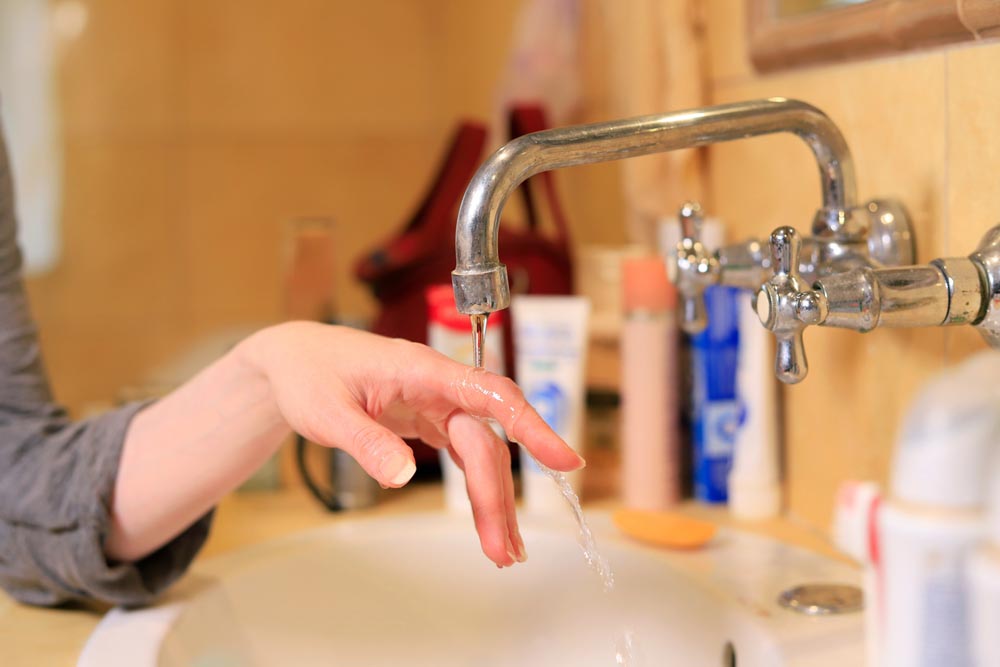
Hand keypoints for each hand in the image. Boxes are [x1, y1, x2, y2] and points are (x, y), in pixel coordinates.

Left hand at [243, 321, 584, 566]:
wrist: (293, 361)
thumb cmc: (309, 374)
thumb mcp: (326, 412)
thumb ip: (366, 442)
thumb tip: (404, 476)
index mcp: (422, 370)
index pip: (490, 395)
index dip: (532, 426)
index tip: (565, 460)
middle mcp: (438, 386)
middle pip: (485, 443)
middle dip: (496, 497)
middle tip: (504, 551)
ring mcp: (436, 404)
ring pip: (480, 453)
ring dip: (492, 501)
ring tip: (502, 551)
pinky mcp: (429, 420)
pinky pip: (465, 454)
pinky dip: (476, 488)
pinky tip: (488, 520)